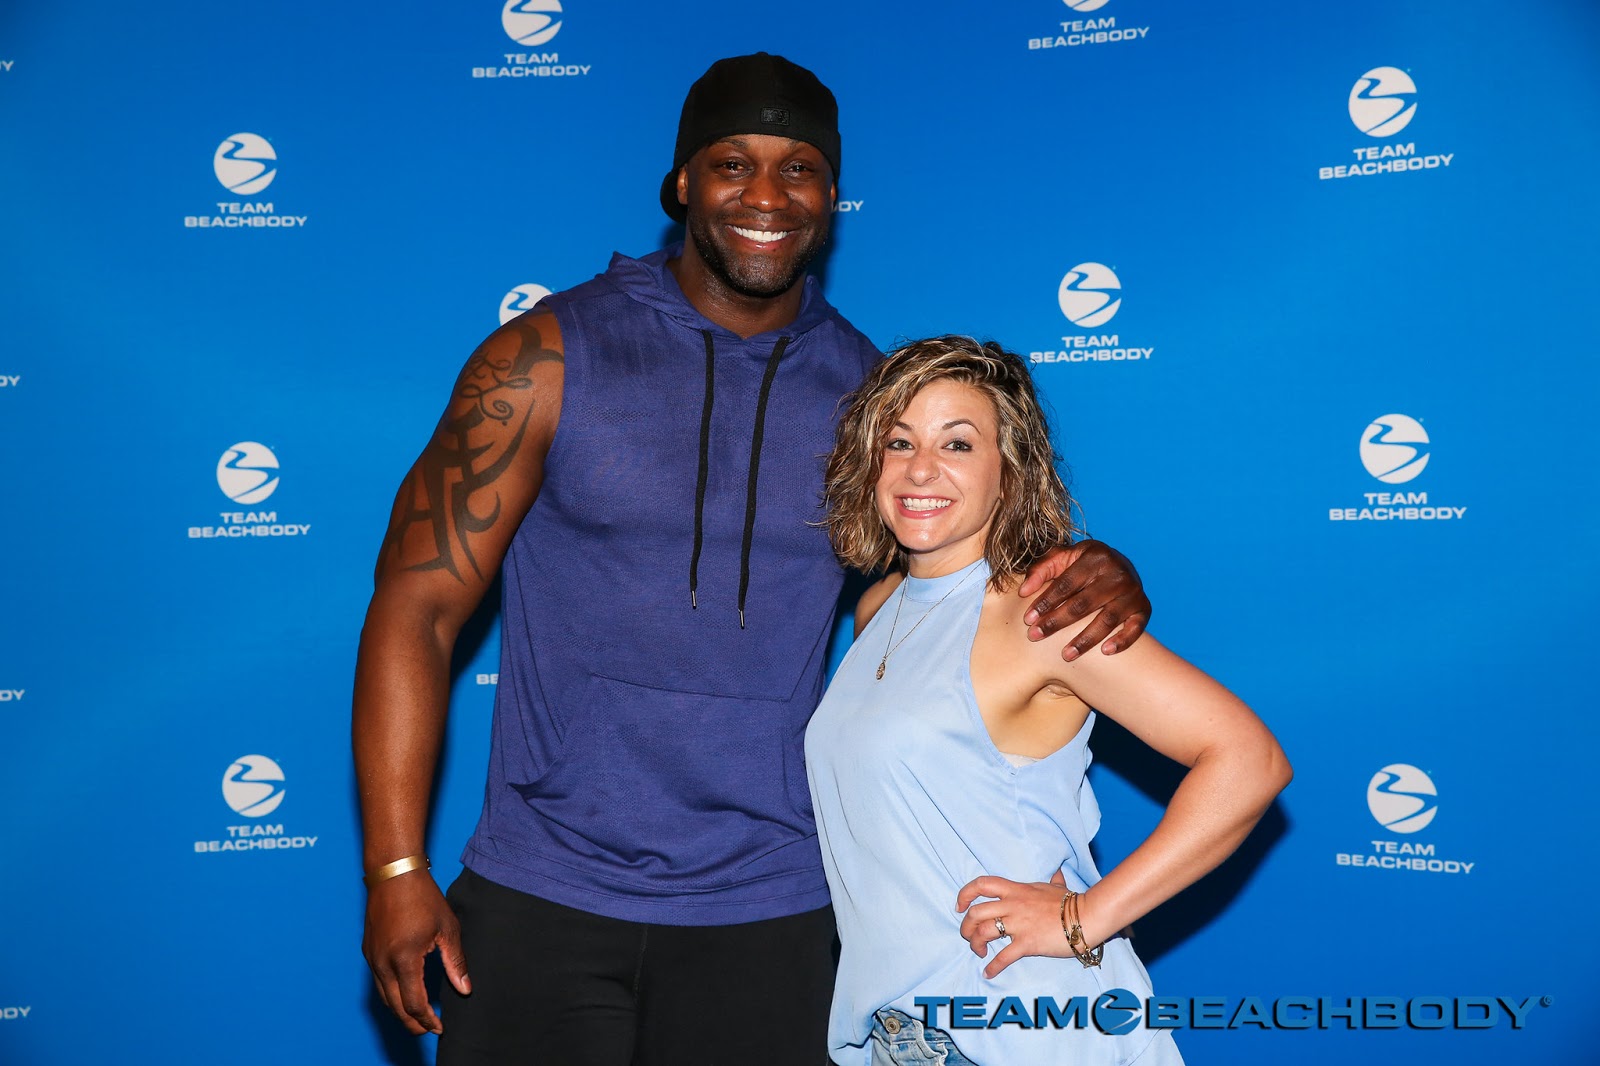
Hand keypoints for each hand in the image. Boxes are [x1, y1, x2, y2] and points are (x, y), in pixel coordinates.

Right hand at [362, 872, 470, 1034]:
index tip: (439, 1027)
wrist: (393, 873)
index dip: (427, 1020)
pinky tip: (405, 992)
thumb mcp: (448, 928)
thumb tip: (465, 988)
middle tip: (429, 1029)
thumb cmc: (423, 897)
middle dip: (413, 1023)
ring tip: (419, 1017)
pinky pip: (378, 982)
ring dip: (401, 1010)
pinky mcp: (368, 951)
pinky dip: (392, 994)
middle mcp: (383, 963)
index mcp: (404, 959)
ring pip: (384, 997)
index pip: (414, 1004)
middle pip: (396, 1007)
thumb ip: (456, 962)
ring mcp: (372, 958)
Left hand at [956, 870, 1081, 978]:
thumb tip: (1058, 873)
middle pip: (975, 912)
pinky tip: (988, 973)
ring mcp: (1019, 924)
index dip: (965, 894)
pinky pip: (1003, 957)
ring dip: (975, 945)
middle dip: (965, 926)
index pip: (981, 884)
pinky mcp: (1027, 943)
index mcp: (1016, 890)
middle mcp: (1012, 905)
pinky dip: (993, 967)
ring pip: (983, 932)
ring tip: (979, 953)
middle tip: (968, 936)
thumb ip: (1053, 880)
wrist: (1087, 916)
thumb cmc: (1072, 902)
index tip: (959, 906)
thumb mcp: (1057, 887)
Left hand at [1017, 541, 1149, 660]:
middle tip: (1036, 637)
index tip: (1028, 619)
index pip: (1066, 583)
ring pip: (1107, 619)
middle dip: (1057, 622)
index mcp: (1096, 556)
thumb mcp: (1063, 558)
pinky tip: (1105, 652)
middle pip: (1083, 603)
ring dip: (1085, 640)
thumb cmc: (1084, 565)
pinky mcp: (1144, 608)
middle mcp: (1118, 573)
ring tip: (1066, 655)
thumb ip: (1041, 570)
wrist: (1121, 566)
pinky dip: (1122, 641)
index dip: (1045, 601)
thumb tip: (1023, 591)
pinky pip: (1135, 628)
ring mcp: (1133, 591)